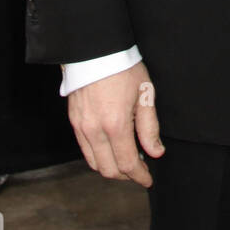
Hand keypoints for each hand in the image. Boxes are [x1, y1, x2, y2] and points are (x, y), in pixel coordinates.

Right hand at [67, 60, 164, 186]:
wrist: (96, 50)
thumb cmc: (123, 68)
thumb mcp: (145, 94)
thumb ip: (149, 127)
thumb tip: (156, 152)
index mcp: (116, 125)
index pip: (127, 164)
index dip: (139, 176)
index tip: (148, 179)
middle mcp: (95, 130)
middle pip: (108, 169)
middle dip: (126, 176)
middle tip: (139, 170)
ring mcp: (81, 126)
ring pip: (94, 162)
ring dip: (111, 167)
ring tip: (126, 159)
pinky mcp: (74, 121)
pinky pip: (85, 149)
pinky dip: (98, 156)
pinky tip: (111, 147)